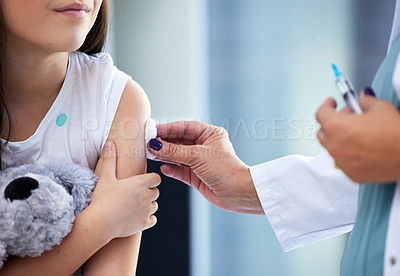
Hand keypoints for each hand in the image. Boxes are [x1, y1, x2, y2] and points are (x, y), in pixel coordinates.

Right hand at [89, 141, 160, 238]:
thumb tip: (110, 143)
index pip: (156, 178)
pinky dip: (147, 219)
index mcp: (140, 183)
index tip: (141, 182)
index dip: (150, 180)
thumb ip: (110, 159)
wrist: (99, 223)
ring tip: (133, 206)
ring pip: (155, 206)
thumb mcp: (105, 177)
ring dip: (148, 205)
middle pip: (156, 192)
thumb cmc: (102, 199)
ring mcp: (147, 211)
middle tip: (134, 194)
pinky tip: (137, 217)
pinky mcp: (145, 224)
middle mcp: (147, 196)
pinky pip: (153, 219)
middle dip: (148, 192)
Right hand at [148, 121, 262, 213]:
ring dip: (165, 155)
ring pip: (178, 156)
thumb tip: (155, 145)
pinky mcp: (197, 176)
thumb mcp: (197, 156)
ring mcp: (200, 161)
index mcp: (210, 134)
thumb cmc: (226, 170)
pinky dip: (172, 169)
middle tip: (148, 142)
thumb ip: (174, 151)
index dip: (168, 128)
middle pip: (179, 141)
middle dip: (164, 142)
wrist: (237, 193)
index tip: (153, 130)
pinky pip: (180, 170)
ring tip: (150, 154)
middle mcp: (205, 146)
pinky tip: (163, 167)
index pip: (185, 128)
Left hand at [316, 89, 399, 182]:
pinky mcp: (351, 174)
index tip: (331, 103)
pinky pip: (343, 162)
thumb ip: (366, 101)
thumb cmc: (396, 135)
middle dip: (332, 122)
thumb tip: (363, 98)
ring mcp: (341, 162)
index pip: (321, 113)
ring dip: (339, 139)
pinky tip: (362, 148)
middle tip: (348, 117)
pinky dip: (348, 154)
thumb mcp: (381, 107)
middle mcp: (334, 146)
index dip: (326, 105)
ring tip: (358, 133)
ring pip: (332, 148)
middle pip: (323, 132)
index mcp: (336, 127)